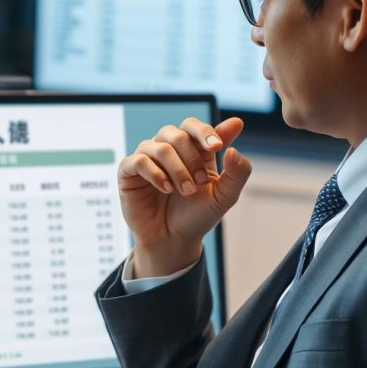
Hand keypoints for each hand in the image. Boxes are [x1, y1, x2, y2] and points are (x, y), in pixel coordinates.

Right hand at [118, 117, 251, 276]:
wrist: (173, 240)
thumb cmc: (197, 216)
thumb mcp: (224, 197)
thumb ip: (237, 172)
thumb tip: (234, 146)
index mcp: (192, 150)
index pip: (195, 127)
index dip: (205, 131)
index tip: (216, 146)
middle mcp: (168, 150)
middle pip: (177, 133)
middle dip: (192, 156)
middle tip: (199, 181)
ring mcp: (147, 159)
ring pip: (160, 147)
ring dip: (177, 168)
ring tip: (186, 190)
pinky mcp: (129, 173)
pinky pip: (138, 160)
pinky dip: (155, 173)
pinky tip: (166, 189)